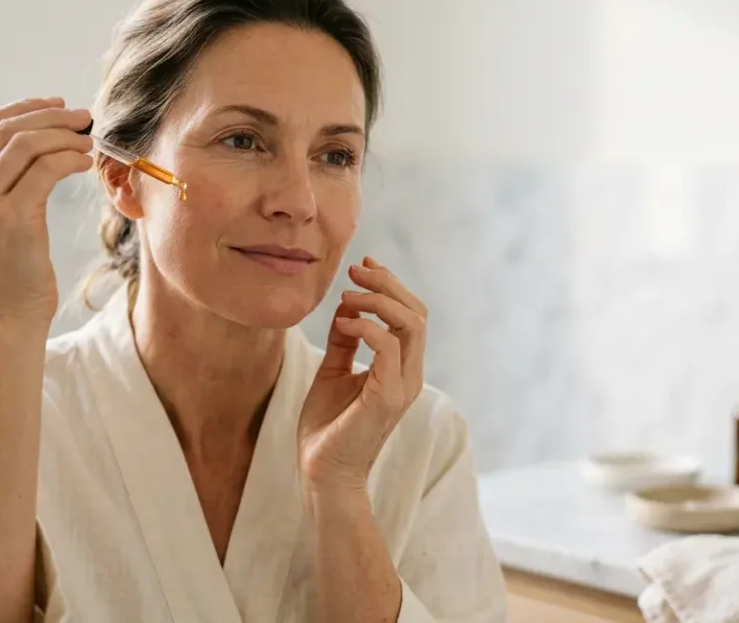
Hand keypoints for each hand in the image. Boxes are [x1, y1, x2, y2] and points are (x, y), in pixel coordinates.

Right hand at [0, 97, 94, 326]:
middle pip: (7, 129)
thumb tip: (37, 134)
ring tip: (89, 141)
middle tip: (83, 117)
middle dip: (50, 117)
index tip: (56, 105)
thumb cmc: (8, 268)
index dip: (24, 108)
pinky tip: (85, 163)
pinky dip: (70, 158)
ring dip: (65, 136)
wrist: (6, 317)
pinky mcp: (10, 218)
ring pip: (26, 144)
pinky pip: (46, 169)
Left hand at [298, 256, 427, 490]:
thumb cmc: (327, 427)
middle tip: (355, 272)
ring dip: (378, 301)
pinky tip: (342, 323)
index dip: (391, 286)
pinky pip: (387, 348)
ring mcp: (402, 386)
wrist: (321, 472)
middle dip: (387, 284)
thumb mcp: (333, 372)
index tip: (362, 267)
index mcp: (401, 368)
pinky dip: (365, 327)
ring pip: (411, 325)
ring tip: (347, 296)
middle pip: (417, 313)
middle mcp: (409, 375)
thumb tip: (346, 306)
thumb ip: (344, 341)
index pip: (411, 315)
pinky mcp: (388, 398)